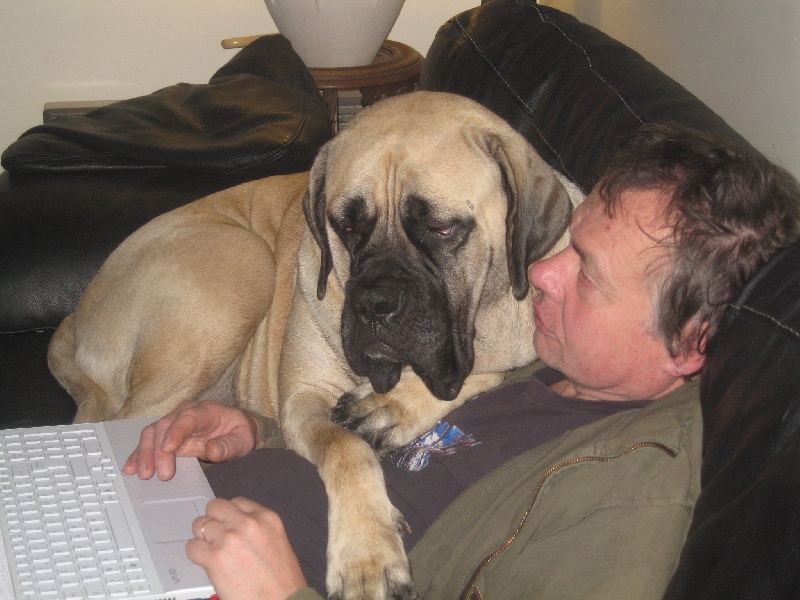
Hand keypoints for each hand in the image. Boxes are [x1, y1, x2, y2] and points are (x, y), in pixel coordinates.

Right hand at [122, 400, 261, 480]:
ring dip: (144, 454)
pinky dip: (139, 455)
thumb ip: (229, 445)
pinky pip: (149, 443)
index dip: (176, 432)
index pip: (187, 418)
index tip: (168, 449)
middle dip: (158, 451)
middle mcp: (185, 414)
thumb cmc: (239, 433)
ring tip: (143, 474)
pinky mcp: (166, 436)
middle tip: (160, 474)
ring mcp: (173, 424)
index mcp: (205, 410)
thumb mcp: (243, 440)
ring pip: (152, 434)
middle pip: (164, 427)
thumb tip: (212, 450)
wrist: (236, 430)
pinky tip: (131, 468)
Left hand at [188, 497, 307, 599]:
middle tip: (216, 536)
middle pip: (215, 507)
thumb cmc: (283, 579)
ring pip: (200, 525)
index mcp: (266, 517)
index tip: (229, 525)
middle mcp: (247, 523)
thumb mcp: (278, 541)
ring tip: (212, 551)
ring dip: (203, 537)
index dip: (230, 515)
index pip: (237, 502)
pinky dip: (195, 554)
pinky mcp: (214, 558)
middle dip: (214, 520)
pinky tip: (205, 562)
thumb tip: (236, 526)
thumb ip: (258, 528)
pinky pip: (192, 547)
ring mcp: (229, 539)